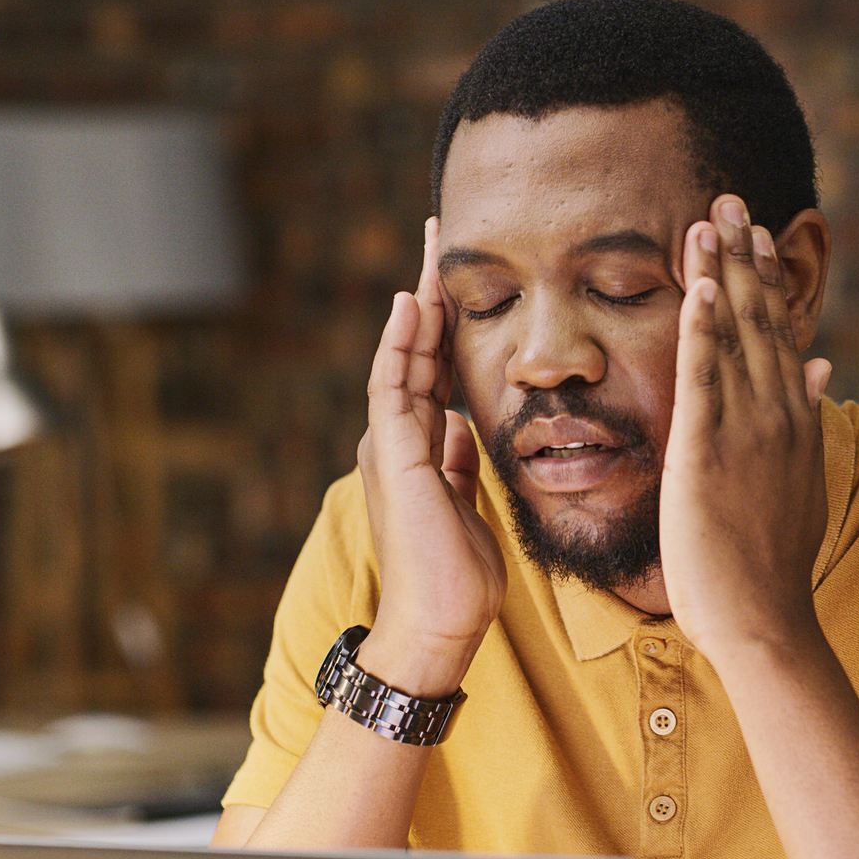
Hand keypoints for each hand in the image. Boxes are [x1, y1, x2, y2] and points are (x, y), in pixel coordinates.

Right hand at [354, 218, 504, 695]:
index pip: (432, 367)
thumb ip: (457, 462)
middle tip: (441, 233)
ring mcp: (391, 446)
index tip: (459, 273)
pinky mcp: (397, 458)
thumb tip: (459, 425)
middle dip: (429, 291)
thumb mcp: (467, 504)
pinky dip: (401, 344)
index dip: (444, 320)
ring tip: (430, 250)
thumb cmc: (458, 577)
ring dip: (416, 303)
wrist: (440, 626)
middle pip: (414, 349)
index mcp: (417, 447)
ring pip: (401, 357)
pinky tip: (414, 305)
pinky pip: (395, 387)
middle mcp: (398, 439)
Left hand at [661, 194, 833, 661]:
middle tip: (728, 198)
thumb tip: (823, 369)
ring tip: (708, 219)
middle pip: (759, 320)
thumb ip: (809, 421)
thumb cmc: (771, 566)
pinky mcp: (706, 454)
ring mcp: (746, 432)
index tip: (756, 232)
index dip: (767, 279)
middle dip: (743, 256)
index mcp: (794, 421)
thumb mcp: (801, 484)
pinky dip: (701, 331)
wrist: (764, 622)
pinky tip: (697, 288)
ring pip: (733, 337)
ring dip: (720, 274)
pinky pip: (704, 380)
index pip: (780, 334)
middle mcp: (777, 415)